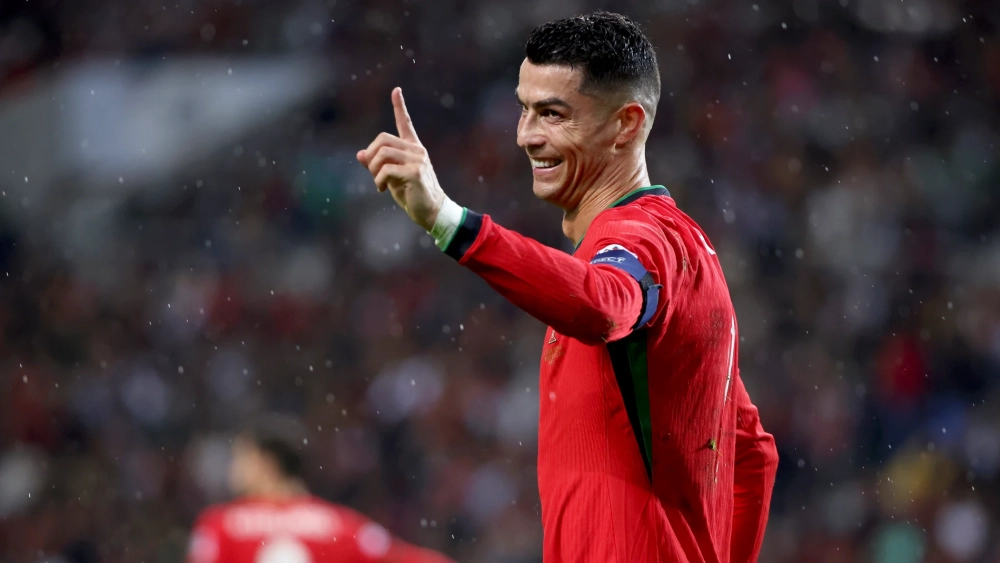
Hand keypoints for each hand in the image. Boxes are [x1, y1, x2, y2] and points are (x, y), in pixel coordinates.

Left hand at [357, 88, 446, 230]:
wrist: (431, 211)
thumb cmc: (411, 194)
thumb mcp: (391, 177)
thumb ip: (377, 165)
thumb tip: (360, 154)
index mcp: (413, 148)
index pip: (405, 123)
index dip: (399, 106)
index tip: (396, 90)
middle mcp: (416, 150)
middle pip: (382, 139)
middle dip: (370, 156)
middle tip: (372, 173)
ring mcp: (417, 160)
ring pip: (382, 154)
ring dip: (373, 169)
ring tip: (378, 182)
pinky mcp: (415, 172)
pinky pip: (386, 170)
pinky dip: (379, 180)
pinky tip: (382, 189)